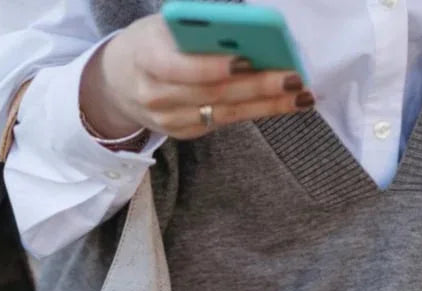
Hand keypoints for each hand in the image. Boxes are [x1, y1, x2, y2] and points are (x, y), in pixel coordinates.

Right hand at [79, 12, 314, 140]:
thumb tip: (246, 30)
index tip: (247, 59)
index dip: (214, 66)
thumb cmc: (153, 43)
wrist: (120, 81)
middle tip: (293, 77)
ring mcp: (171, 120)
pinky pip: (225, 122)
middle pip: (212, 93)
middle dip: (256, 85)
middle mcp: (156, 96)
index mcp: (147, 59)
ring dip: (266, 104)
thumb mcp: (164, 26)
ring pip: (225, 113)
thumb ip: (198, 30)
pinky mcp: (186, 133)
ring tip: (300, 94)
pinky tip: (284, 103)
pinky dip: (257, 112)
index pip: (181, 68)